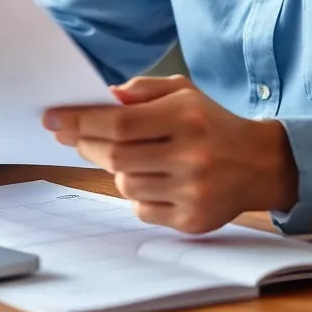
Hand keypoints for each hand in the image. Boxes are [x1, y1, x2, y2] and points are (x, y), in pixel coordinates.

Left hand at [43, 75, 297, 233]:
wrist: (259, 163)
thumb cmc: (211, 122)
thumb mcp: (182, 91)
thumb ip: (140, 90)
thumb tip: (101, 98)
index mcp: (186, 117)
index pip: (118, 122)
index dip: (80, 120)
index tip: (52, 118)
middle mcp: (191, 156)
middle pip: (115, 156)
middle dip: (85, 143)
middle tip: (71, 134)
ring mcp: (192, 192)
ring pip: (125, 184)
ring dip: (116, 169)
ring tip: (132, 155)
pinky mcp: (192, 221)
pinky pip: (141, 209)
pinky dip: (137, 193)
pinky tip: (154, 178)